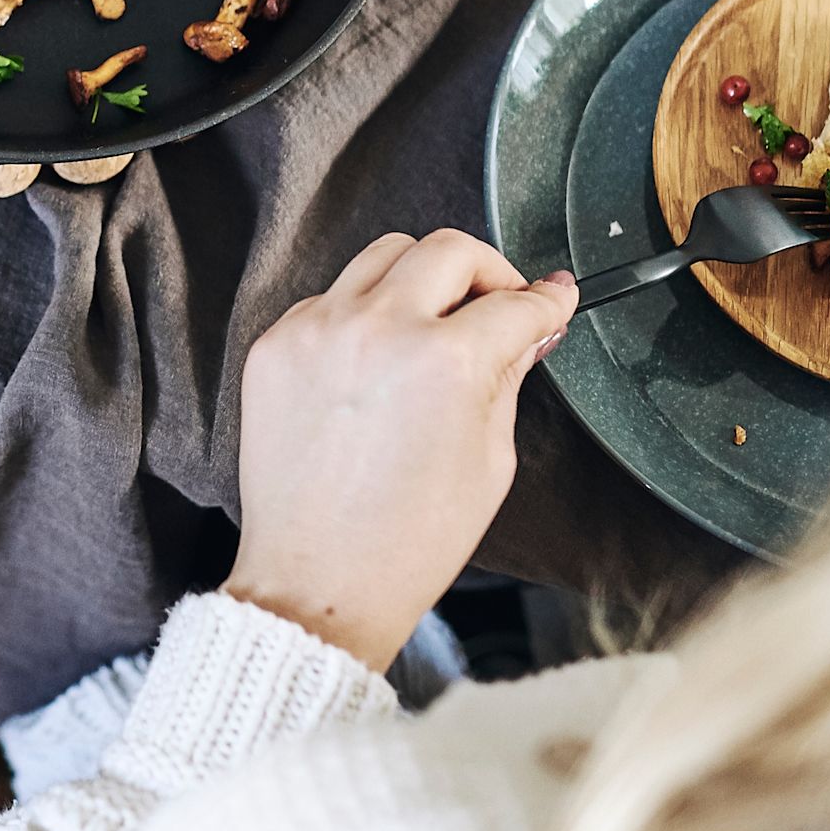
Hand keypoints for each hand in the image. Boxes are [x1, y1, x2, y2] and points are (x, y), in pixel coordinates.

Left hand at [222, 231, 577, 672]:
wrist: (319, 581)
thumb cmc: (406, 541)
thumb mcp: (490, 461)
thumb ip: (509, 376)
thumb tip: (529, 325)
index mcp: (445, 362)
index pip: (514, 303)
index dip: (545, 302)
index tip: (552, 299)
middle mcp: (378, 328)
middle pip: (449, 249)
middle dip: (489, 271)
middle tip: (499, 302)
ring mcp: (319, 329)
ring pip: (385, 252)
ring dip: (422, 276)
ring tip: (436, 321)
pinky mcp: (277, 343)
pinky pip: (333, 295)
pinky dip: (364, 312)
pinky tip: (377, 357)